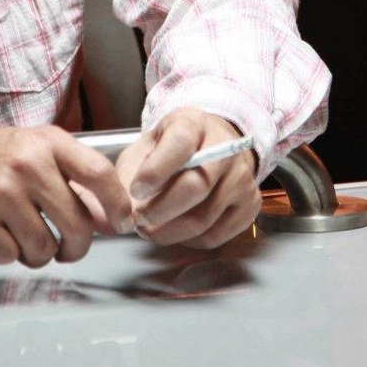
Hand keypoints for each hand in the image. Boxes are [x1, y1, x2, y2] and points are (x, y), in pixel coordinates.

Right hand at [0, 122, 133, 266]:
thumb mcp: (35, 150)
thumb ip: (73, 177)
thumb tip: (109, 218)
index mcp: (48, 143)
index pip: (99, 174)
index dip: (118, 205)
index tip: (125, 223)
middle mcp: (27, 165)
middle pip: (77, 223)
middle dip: (78, 247)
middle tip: (70, 249)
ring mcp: (0, 192)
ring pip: (43, 248)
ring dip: (39, 254)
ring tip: (26, 237)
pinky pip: (10, 256)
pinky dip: (9, 254)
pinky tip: (0, 236)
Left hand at [115, 109, 260, 247]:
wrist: (213, 146)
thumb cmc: (171, 149)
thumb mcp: (146, 147)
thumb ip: (128, 173)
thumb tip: (116, 213)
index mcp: (194, 125)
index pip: (179, 145)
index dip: (155, 172)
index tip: (135, 190)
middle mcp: (226, 149)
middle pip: (196, 186)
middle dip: (160, 210)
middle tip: (139, 220)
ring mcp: (243, 178)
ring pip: (205, 217)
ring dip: (170, 232)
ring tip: (150, 230)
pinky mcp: (250, 204)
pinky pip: (217, 235)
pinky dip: (190, 241)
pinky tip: (176, 232)